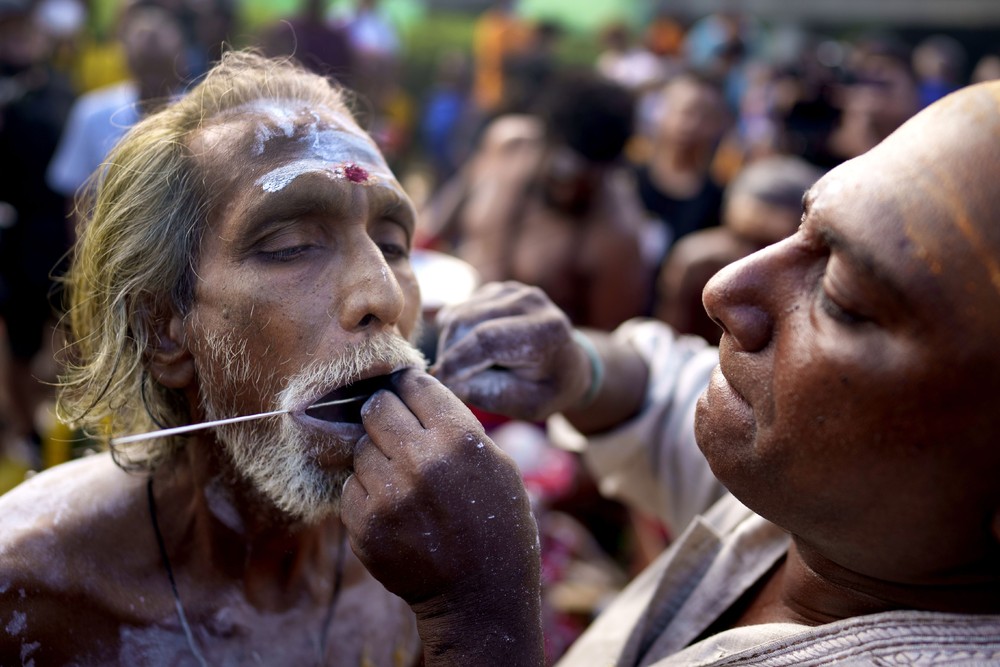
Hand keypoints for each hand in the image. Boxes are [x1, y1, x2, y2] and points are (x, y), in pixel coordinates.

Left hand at [341, 369, 543, 664]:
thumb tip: (414, 389)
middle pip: (377, 407)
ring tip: (402, 479)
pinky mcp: (364, 525)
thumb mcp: (497, 464)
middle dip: (385, 414)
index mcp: (459, 438)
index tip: (407, 393)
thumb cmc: (497, 523)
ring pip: (360, 447)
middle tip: (397, 431)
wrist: (481, 596)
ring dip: (375, 456)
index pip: (414, 384)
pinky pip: (350, 487)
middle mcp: (420, 460)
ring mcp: (388, 494)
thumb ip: (456, 424)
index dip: (409, 386)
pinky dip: (367, 492)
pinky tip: (394, 508)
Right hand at [432, 281, 591, 421]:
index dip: (457, 361)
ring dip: (449, 343)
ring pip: (459, 313)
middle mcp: (530, 302)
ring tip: (461, 368)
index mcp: (544, 332)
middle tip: (448, 378)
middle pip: (467, 321)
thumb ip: (491, 395)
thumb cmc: (548, 388)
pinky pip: (461, 308)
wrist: (567, 364)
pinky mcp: (498, 290)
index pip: (486, 340)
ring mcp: (514, 291)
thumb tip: (451, 384)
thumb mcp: (528, 405)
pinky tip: (468, 351)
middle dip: (449, 352)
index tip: (441, 382)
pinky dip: (455, 332)